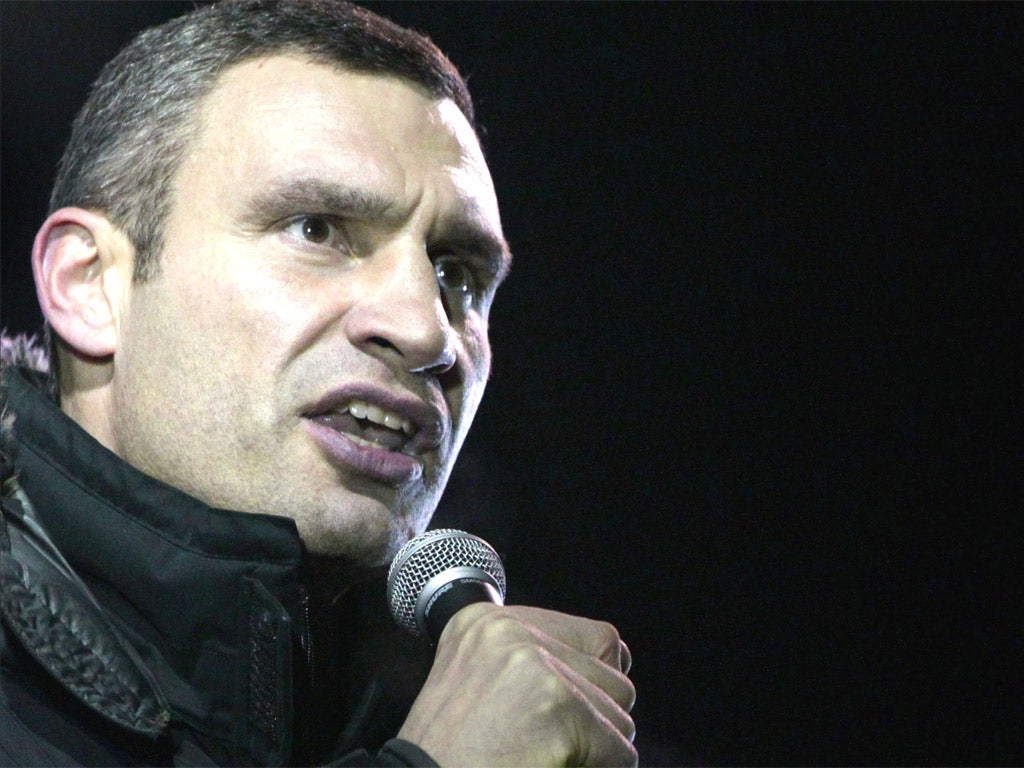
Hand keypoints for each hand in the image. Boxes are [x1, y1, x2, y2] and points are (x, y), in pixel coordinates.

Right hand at [397, 603, 636, 766]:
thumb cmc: (450, 755)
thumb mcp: (477, 683)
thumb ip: (533, 661)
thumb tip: (615, 660)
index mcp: (488, 621)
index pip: (595, 636)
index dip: (595, 681)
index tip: (569, 710)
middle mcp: (511, 630)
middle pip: (612, 671)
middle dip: (597, 716)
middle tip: (554, 744)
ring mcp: (536, 665)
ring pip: (619, 709)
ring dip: (598, 745)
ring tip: (550, 757)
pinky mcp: (558, 707)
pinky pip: (619, 749)